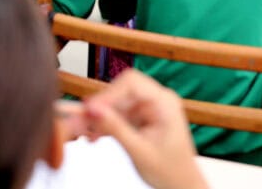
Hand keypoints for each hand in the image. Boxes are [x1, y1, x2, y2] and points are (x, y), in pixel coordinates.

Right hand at [83, 70, 207, 188]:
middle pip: (120, 93)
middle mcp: (157, 100)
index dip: (108, 93)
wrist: (182, 187)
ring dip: (99, 118)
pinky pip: (118, 114)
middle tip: (79, 122)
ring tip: (86, 134)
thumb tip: (93, 109)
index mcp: (164, 102)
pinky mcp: (141, 118)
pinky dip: (105, 124)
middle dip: (99, 108)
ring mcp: (149, 109)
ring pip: (115, 104)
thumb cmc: (171, 172)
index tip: (89, 108)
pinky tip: (94, 136)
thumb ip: (116, 128)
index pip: (131, 83)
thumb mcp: (139, 151)